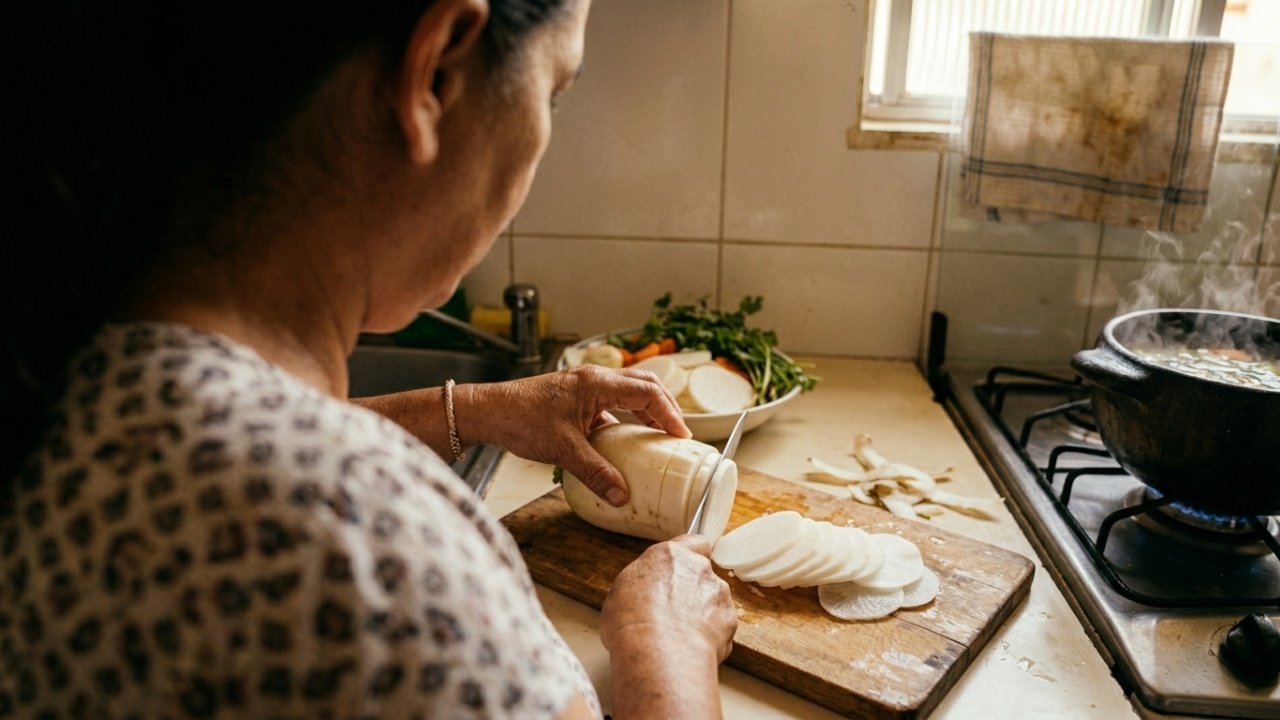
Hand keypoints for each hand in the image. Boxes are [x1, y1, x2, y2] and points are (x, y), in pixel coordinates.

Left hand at [456, 364, 689, 504]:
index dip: (669, 413)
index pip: (647, 392)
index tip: (681, 437)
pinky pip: (609, 405)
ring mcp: (584, 387)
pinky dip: (623, 419)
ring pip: (627, 392)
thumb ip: (595, 472)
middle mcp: (594, 379)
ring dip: (644, 411)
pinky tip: (623, 443)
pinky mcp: (574, 398)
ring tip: (657, 437)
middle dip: (664, 407)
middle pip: (643, 384)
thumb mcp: (563, 450)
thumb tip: (622, 495)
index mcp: (596, 383)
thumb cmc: (521, 420)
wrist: (487, 412)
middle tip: (676, 434)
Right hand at [601, 534, 736, 662]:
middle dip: (691, 591)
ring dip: (703, 614)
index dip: (687, 559)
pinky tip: (691, 647)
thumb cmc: (632, 622)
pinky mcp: (730, 620)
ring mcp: (718, 594)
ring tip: (680, 635)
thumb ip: (642, 583)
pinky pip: (721, 626)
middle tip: (672, 613)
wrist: (657, 653)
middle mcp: (699, 569)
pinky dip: (711, 636)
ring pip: (713, 601)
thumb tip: (643, 593)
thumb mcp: (620, 592)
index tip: (676, 573)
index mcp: (671, 555)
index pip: (692, 543)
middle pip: (701, 575)